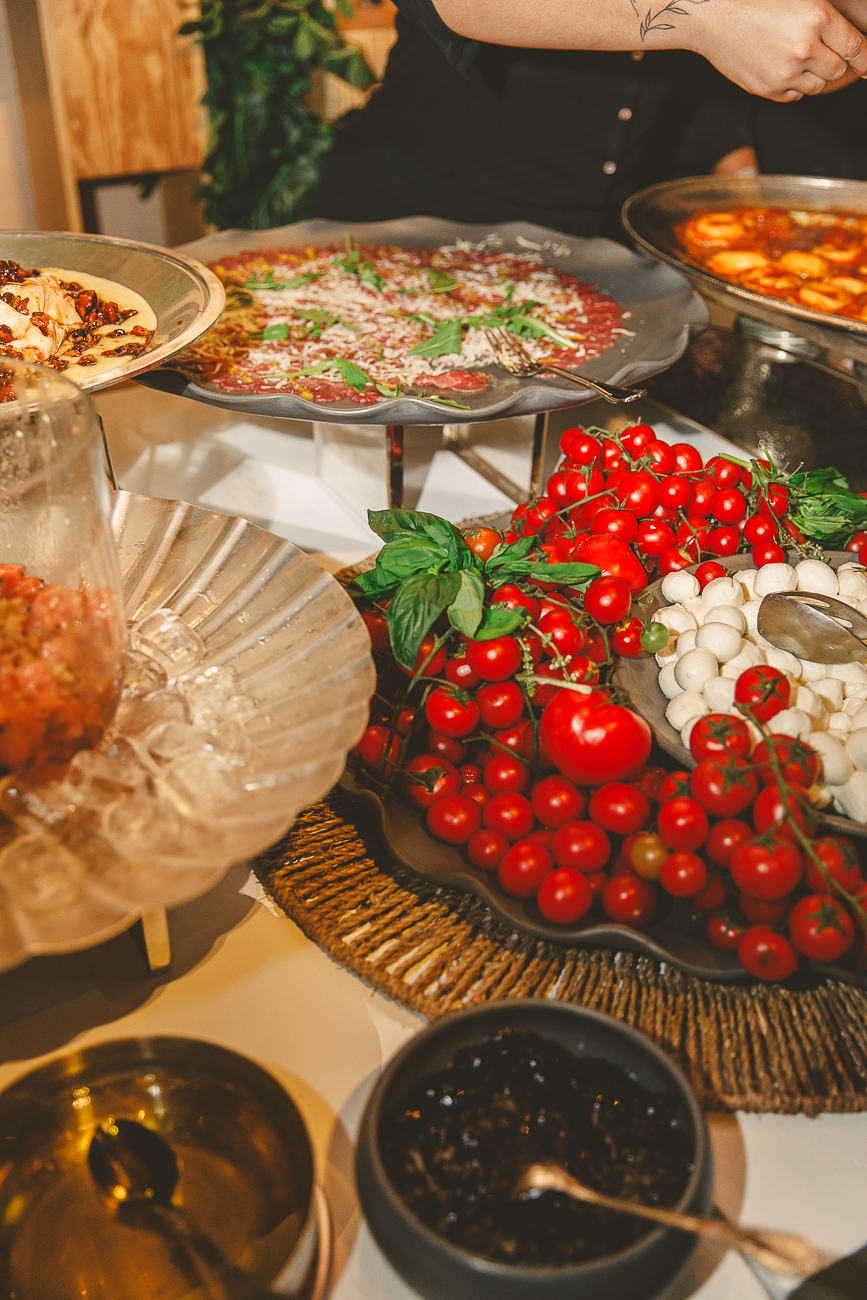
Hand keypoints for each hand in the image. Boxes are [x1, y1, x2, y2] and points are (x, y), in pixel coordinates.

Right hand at [688, 0, 866, 99]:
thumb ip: (827, 19)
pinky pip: (795, 96)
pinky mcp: (768, 88)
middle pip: (838, 70)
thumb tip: (852, 45)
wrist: (713, 16)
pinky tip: (780, 66)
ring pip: (817, 86)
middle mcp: (804, 47)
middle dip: (834, 62)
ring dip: (814, 74)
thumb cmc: (756, 1)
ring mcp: (785, 72)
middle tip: (819, 50)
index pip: (856, 47)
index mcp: (816, 16)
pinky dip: (794, 85)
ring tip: (795, 56)